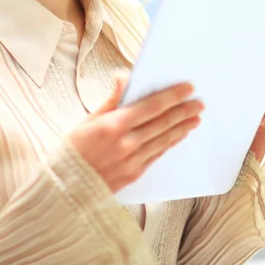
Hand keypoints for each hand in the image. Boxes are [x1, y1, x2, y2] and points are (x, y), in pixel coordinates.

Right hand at [69, 77, 203, 192]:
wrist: (65, 187)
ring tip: (195, 118)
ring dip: (182, 127)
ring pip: (164, 139)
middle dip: (183, 111)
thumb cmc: (73, 150)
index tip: (187, 88)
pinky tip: (179, 136)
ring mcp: (132, 160)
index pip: (151, 106)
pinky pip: (158, 155)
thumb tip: (124, 77)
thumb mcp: (87, 119)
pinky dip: (170, 143)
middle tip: (199, 103)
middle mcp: (127, 143)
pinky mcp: (135, 174)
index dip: (172, 96)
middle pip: (163, 123)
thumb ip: (111, 99)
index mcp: (114, 125)